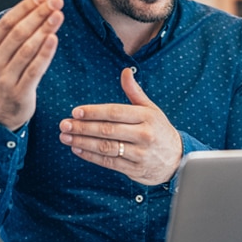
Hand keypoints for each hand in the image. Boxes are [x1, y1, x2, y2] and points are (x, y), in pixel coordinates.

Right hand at [0, 0, 63, 130]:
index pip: (6, 23)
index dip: (24, 8)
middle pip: (18, 34)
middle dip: (38, 15)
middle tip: (57, 2)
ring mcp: (6, 79)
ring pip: (27, 50)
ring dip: (44, 30)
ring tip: (59, 15)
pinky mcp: (20, 93)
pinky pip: (34, 71)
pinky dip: (44, 55)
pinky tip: (54, 39)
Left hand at [58, 67, 182, 184]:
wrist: (177, 159)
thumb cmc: (159, 129)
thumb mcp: (151, 109)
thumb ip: (134, 92)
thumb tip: (125, 71)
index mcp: (146, 117)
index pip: (115, 112)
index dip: (94, 112)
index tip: (76, 111)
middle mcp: (144, 135)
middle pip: (107, 130)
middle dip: (83, 127)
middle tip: (64, 125)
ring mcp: (140, 154)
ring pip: (106, 147)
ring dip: (83, 142)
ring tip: (66, 137)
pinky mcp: (135, 170)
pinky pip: (109, 163)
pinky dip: (91, 156)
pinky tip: (77, 149)